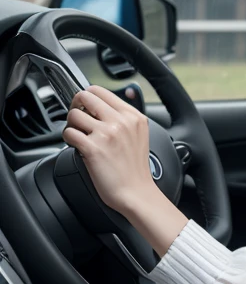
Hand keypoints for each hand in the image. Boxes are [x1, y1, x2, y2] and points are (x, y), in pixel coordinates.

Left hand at [63, 85, 155, 216]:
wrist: (136, 192)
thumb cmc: (135, 169)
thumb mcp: (139, 134)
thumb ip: (124, 117)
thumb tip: (98, 106)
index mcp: (132, 116)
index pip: (100, 91)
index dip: (87, 98)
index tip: (85, 108)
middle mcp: (120, 121)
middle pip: (84, 96)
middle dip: (75, 107)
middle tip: (78, 120)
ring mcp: (106, 134)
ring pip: (73, 115)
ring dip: (71, 125)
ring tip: (79, 136)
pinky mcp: (93, 148)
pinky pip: (68, 133)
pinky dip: (68, 139)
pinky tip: (77, 147)